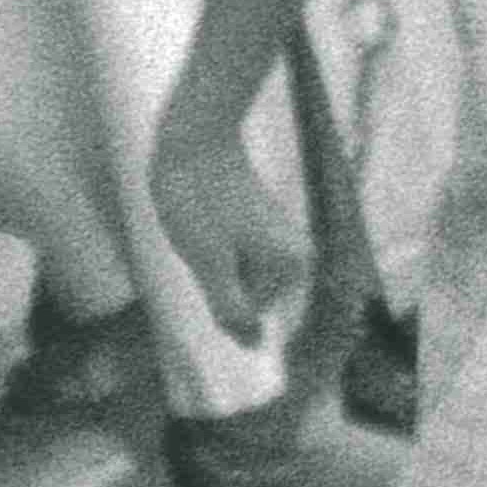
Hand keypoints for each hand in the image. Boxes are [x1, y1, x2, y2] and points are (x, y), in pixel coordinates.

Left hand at [145, 108, 309, 344]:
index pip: (261, 320)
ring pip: (240, 281)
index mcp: (291, 264)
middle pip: (253, 301)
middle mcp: (293, 253)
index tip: (214, 291)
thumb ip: (232, 308)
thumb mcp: (210, 263)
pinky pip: (236, 262)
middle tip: (203, 255)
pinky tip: (200, 234)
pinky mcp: (257, 228)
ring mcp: (275, 239)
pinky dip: (213, 259)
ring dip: (213, 274)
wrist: (193, 141)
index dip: (229, 317)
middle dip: (221, 292)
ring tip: (200, 239)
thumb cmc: (200, 200)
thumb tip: (252, 345)